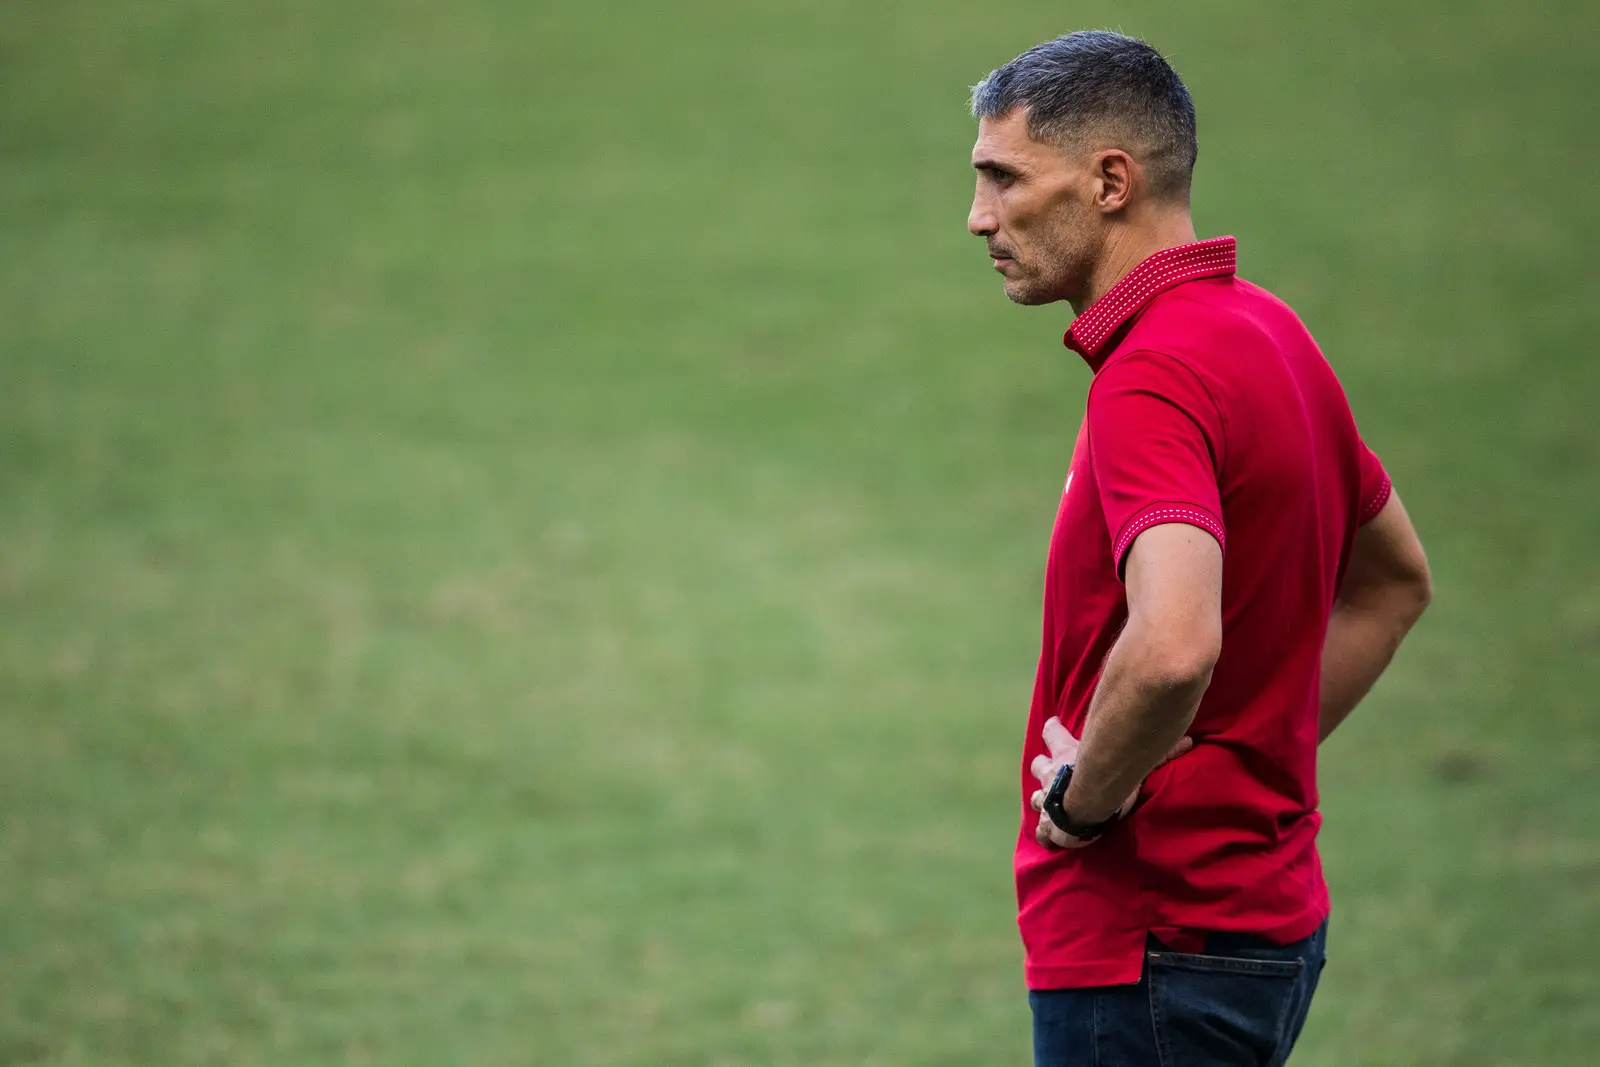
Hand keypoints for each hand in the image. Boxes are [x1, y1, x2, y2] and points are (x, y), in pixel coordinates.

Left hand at [1027, 716, 1192, 849]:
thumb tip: (1191, 741)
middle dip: (1042, 767)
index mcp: (1066, 752)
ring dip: (1041, 800)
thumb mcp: (1133, 760)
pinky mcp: (1047, 824)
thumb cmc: (1107, 776)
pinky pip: (1043, 830)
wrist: (1086, 803)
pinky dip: (1045, 833)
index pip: (1054, 733)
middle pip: (1039, 765)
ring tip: (1046, 804)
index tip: (1050, 722)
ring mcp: (1047, 799)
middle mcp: (1051, 773)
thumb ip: (1161, 752)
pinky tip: (1047, 838)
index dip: (1052, 729)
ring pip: (1036, 797)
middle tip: (1046, 769)